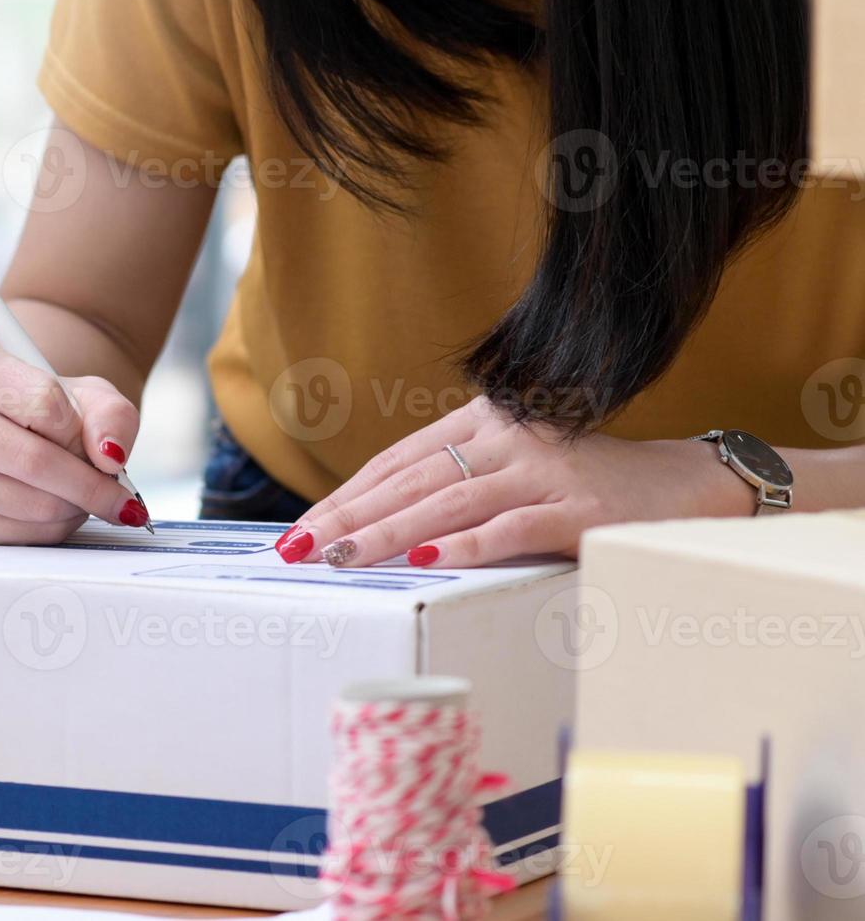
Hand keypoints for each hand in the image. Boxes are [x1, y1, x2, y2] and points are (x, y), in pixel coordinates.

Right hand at [0, 350, 147, 544]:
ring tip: (80, 494)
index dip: (83, 435)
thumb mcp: (90, 397)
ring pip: (32, 505)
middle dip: (89, 485)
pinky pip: (20, 537)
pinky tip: (55, 509)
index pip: (45, 404)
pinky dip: (54, 530)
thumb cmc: (51, 412)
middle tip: (117, 496)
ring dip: (75, 508)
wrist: (18, 433)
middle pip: (34, 461)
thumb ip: (112, 416)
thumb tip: (111, 458)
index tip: (103, 451)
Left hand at [276, 396, 753, 568]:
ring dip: (389, 533)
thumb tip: (377, 522)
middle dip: (348, 518)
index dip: (345, 495)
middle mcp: (507, 437)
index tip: (301, 528)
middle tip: (299, 548)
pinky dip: (466, 545)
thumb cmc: (585, 486)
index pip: (397, 462)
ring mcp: (542, 470)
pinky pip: (510, 527)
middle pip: (410, 480)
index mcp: (483, 422)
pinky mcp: (576, 509)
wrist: (684, 486)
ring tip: (341, 558)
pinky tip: (426, 560)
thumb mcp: (514, 469)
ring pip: (448, 503)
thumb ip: (457, 482)